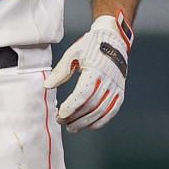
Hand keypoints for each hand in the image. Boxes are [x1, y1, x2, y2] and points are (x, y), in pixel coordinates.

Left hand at [44, 12, 131, 132]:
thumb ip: (61, 71)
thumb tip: (48, 86)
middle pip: (91, 105)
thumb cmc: (91, 46)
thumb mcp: (73, 53)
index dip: (72, 106)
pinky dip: (100, 121)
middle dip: (75, 117)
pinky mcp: (120, 92)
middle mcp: (108, 81)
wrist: (114, 40)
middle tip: (60, 121)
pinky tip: (88, 126)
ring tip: (71, 127)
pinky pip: (111, 111)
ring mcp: (116, 88)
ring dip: (85, 122)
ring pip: (101, 111)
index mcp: (96, 70)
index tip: (61, 114)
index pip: (84, 93)